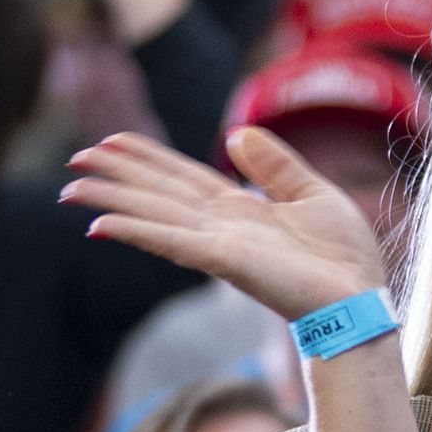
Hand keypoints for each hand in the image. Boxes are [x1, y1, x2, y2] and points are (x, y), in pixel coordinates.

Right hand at [65, 127, 391, 322]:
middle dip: (117, 177)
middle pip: (158, 193)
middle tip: (74, 161)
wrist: (359, 297)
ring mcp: (218, 244)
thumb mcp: (313, 193)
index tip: (112, 140)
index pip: (183, 177)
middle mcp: (220, 225)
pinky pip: (171, 241)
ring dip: (112, 203)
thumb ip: (275, 164)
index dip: (148, 158)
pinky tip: (104, 225)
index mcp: (240, 208)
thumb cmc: (343, 256)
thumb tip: (237, 134)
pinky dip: (137, 232)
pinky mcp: (224, 261)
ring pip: (153, 215)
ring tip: (72, 192)